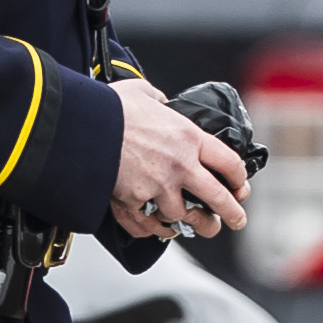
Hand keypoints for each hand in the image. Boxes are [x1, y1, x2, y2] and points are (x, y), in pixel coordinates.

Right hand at [110, 75, 248, 236]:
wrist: (82, 125)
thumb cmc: (110, 107)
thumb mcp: (144, 92)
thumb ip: (160, 100)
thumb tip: (161, 102)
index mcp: (188, 137)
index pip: (228, 163)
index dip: (239, 178)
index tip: (240, 186)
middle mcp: (179, 166)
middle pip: (217, 198)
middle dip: (231, 214)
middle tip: (236, 220)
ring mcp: (156, 188)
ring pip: (184, 217)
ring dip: (194, 226)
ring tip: (199, 228)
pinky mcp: (133, 203)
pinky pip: (150, 225)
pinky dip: (157, 231)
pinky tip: (163, 230)